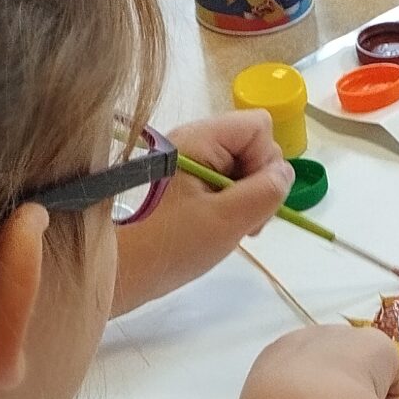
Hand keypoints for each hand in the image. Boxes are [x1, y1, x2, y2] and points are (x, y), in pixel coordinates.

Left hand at [109, 113, 290, 315]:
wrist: (115, 272)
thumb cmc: (168, 245)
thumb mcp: (228, 220)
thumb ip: (266, 191)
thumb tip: (284, 172)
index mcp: (200, 138)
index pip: (259, 126)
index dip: (266, 160)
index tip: (252, 198)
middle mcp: (193, 141)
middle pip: (251, 145)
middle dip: (259, 183)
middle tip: (246, 223)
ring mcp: (186, 162)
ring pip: (239, 167)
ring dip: (246, 198)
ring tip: (231, 230)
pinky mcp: (181, 184)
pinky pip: (221, 183)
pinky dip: (229, 206)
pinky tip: (218, 229)